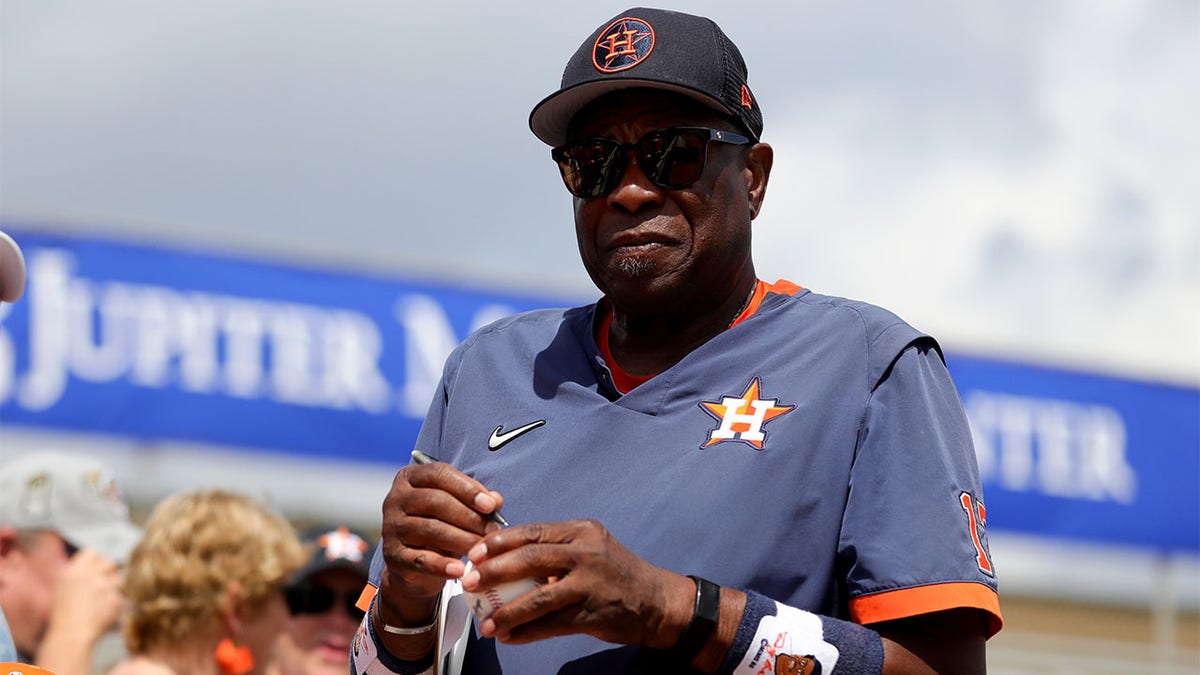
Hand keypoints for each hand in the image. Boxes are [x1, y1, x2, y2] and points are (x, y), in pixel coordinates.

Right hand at [47, 549, 123, 640]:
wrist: (71, 635)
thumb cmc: (64, 614)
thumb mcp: (62, 588)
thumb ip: (77, 572)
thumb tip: (94, 559)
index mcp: (73, 571)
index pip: (92, 552)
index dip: (96, 559)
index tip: (97, 567)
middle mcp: (90, 575)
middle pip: (109, 562)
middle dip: (109, 571)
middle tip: (104, 584)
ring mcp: (105, 586)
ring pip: (119, 578)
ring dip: (115, 587)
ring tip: (104, 601)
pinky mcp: (116, 598)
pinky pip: (123, 595)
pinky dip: (118, 602)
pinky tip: (107, 611)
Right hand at [378, 460, 504, 624]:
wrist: (414, 566)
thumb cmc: (440, 526)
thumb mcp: (457, 509)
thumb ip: (476, 501)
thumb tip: (496, 500)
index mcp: (410, 478)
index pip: (439, 474)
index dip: (467, 488)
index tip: (490, 505)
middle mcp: (395, 498)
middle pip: (435, 501)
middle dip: (469, 516)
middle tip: (492, 530)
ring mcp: (391, 527)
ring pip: (430, 529)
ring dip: (462, 539)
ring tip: (482, 549)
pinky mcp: (392, 555)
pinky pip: (420, 559)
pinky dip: (442, 566)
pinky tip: (461, 570)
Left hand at [460, 519, 693, 648]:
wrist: (656, 602)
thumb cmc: (614, 574)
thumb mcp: (590, 549)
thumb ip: (555, 549)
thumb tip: (505, 556)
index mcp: (581, 531)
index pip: (533, 532)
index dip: (500, 542)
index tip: (475, 553)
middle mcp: (586, 553)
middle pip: (531, 558)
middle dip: (495, 571)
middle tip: (469, 583)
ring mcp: (591, 583)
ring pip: (539, 597)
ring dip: (508, 611)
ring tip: (487, 623)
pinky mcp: (593, 612)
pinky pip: (552, 624)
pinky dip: (527, 631)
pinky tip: (510, 637)